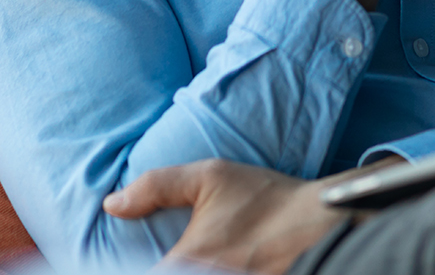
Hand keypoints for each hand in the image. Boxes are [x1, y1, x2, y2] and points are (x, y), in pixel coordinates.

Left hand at [102, 156, 401, 273]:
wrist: (318, 221)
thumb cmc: (264, 197)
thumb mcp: (212, 176)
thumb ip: (157, 186)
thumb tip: (111, 204)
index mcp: (185, 264)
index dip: (126, 269)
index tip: (145, 258)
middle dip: (163, 268)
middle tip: (171, 257)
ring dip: (179, 273)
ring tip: (186, 261)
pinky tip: (207, 268)